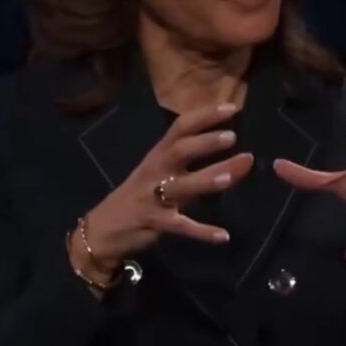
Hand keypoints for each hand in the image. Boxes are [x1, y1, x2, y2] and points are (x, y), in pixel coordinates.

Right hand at [70, 103, 253, 285]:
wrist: (103, 228)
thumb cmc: (140, 195)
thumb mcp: (163, 175)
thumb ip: (197, 167)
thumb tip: (242, 158)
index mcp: (159, 154)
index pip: (181, 127)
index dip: (205, 116)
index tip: (232, 108)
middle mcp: (156, 171)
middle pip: (179, 150)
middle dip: (205, 143)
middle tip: (232, 137)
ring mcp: (154, 197)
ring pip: (181, 187)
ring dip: (204, 181)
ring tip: (229, 178)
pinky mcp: (155, 223)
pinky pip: (181, 226)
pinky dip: (202, 232)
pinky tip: (224, 236)